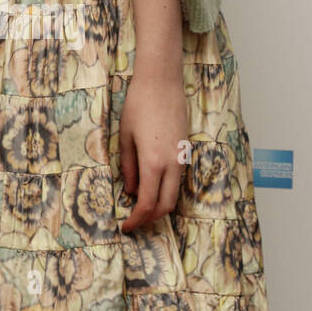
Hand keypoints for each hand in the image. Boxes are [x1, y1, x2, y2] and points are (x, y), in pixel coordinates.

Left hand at [119, 70, 188, 231]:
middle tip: (134, 222)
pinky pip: (177, 180)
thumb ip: (129, 167)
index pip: (147, 204)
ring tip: (139, 206)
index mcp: (154, 163)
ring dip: (158, 206)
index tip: (126, 226)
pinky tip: (150, 187)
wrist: (162, 83)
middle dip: (150, 219)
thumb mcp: (126, 137)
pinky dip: (165, 190)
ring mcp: (182, 159)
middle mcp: (172, 165)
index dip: (137, 220)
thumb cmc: (139, 105)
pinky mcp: (186, 152)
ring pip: (174, 194)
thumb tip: (131, 192)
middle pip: (165, 206)